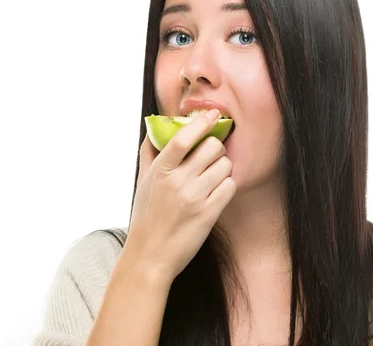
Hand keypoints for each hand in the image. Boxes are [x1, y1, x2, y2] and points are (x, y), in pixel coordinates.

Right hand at [124, 110, 235, 282]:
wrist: (150, 256)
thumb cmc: (146, 217)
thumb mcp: (142, 181)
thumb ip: (149, 152)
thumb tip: (155, 127)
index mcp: (160, 170)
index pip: (183, 137)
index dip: (201, 122)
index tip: (211, 114)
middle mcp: (177, 182)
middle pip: (212, 147)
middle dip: (216, 149)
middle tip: (211, 157)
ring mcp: (194, 198)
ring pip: (225, 166)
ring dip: (222, 169)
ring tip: (212, 178)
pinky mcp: (209, 214)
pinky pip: (230, 187)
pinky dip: (226, 187)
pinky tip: (216, 193)